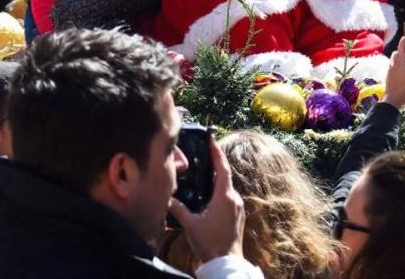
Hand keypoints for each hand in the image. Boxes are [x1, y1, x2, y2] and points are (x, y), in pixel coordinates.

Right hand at [169, 137, 244, 262]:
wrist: (226, 264)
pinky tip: (208, 192)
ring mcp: (238, 208)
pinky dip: (219, 189)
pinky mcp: (237, 216)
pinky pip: (228, 196)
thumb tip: (166, 196)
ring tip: (203, 170)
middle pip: (225, 175)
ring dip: (216, 177)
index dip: (216, 152)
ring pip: (227, 186)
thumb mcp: (190, 224)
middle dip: (215, 163)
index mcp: (225, 197)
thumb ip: (178, 208)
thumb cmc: (210, 243)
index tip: (211, 139)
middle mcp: (234, 199)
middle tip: (204, 151)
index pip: (222, 168)